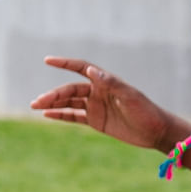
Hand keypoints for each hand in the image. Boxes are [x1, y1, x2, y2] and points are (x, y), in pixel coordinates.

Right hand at [31, 57, 169, 148]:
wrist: (155, 131)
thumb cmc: (146, 111)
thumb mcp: (130, 96)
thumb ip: (111, 83)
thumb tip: (92, 70)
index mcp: (105, 82)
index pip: (81, 68)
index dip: (65, 63)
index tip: (47, 60)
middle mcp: (98, 92)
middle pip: (70, 90)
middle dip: (53, 94)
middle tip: (37, 102)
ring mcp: (96, 107)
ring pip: (69, 102)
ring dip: (52, 103)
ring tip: (35, 106)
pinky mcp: (96, 121)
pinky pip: (74, 116)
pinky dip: (60, 115)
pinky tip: (46, 114)